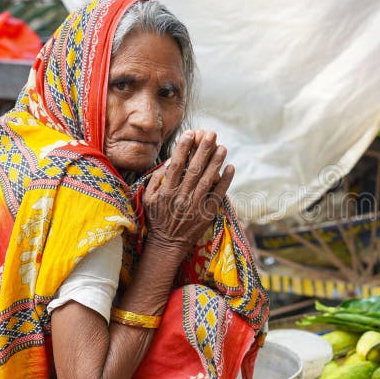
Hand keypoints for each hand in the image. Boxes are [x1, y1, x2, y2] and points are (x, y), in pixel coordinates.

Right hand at [142, 130, 234, 253]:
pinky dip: (225, 181)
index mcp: (166, 192)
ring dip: (216, 162)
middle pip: (194, 169)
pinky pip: (218, 195)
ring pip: (207, 180)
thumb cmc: (157, 219)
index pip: (176, 166)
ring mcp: (195, 206)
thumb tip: (166, 163)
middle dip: (203, 150)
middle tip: (211, 134)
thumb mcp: (148, 199)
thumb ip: (155, 180)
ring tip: (223, 147)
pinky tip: (231, 168)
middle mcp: (181, 197)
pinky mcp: (206, 214)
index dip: (183, 148)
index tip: (190, 133)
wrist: (167, 245)